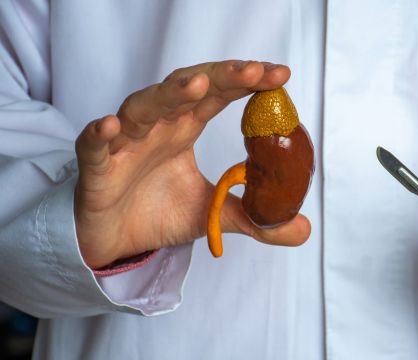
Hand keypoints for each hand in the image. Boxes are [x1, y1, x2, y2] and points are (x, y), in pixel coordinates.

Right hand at [75, 60, 310, 268]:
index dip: (246, 82)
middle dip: (220, 76)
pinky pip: (94, 146)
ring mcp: (126, 143)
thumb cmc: (157, 212)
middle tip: (255, 71)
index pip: (219, 95)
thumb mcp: (212, 215)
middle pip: (187, 89)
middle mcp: (158, 127)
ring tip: (197, 85)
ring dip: (168, 94)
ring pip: (143, 108)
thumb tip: (302, 228)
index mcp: (184, 129)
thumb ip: (255, 218)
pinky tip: (111, 126)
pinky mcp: (97, 168)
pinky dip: (100, 135)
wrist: (114, 239)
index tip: (280, 75)